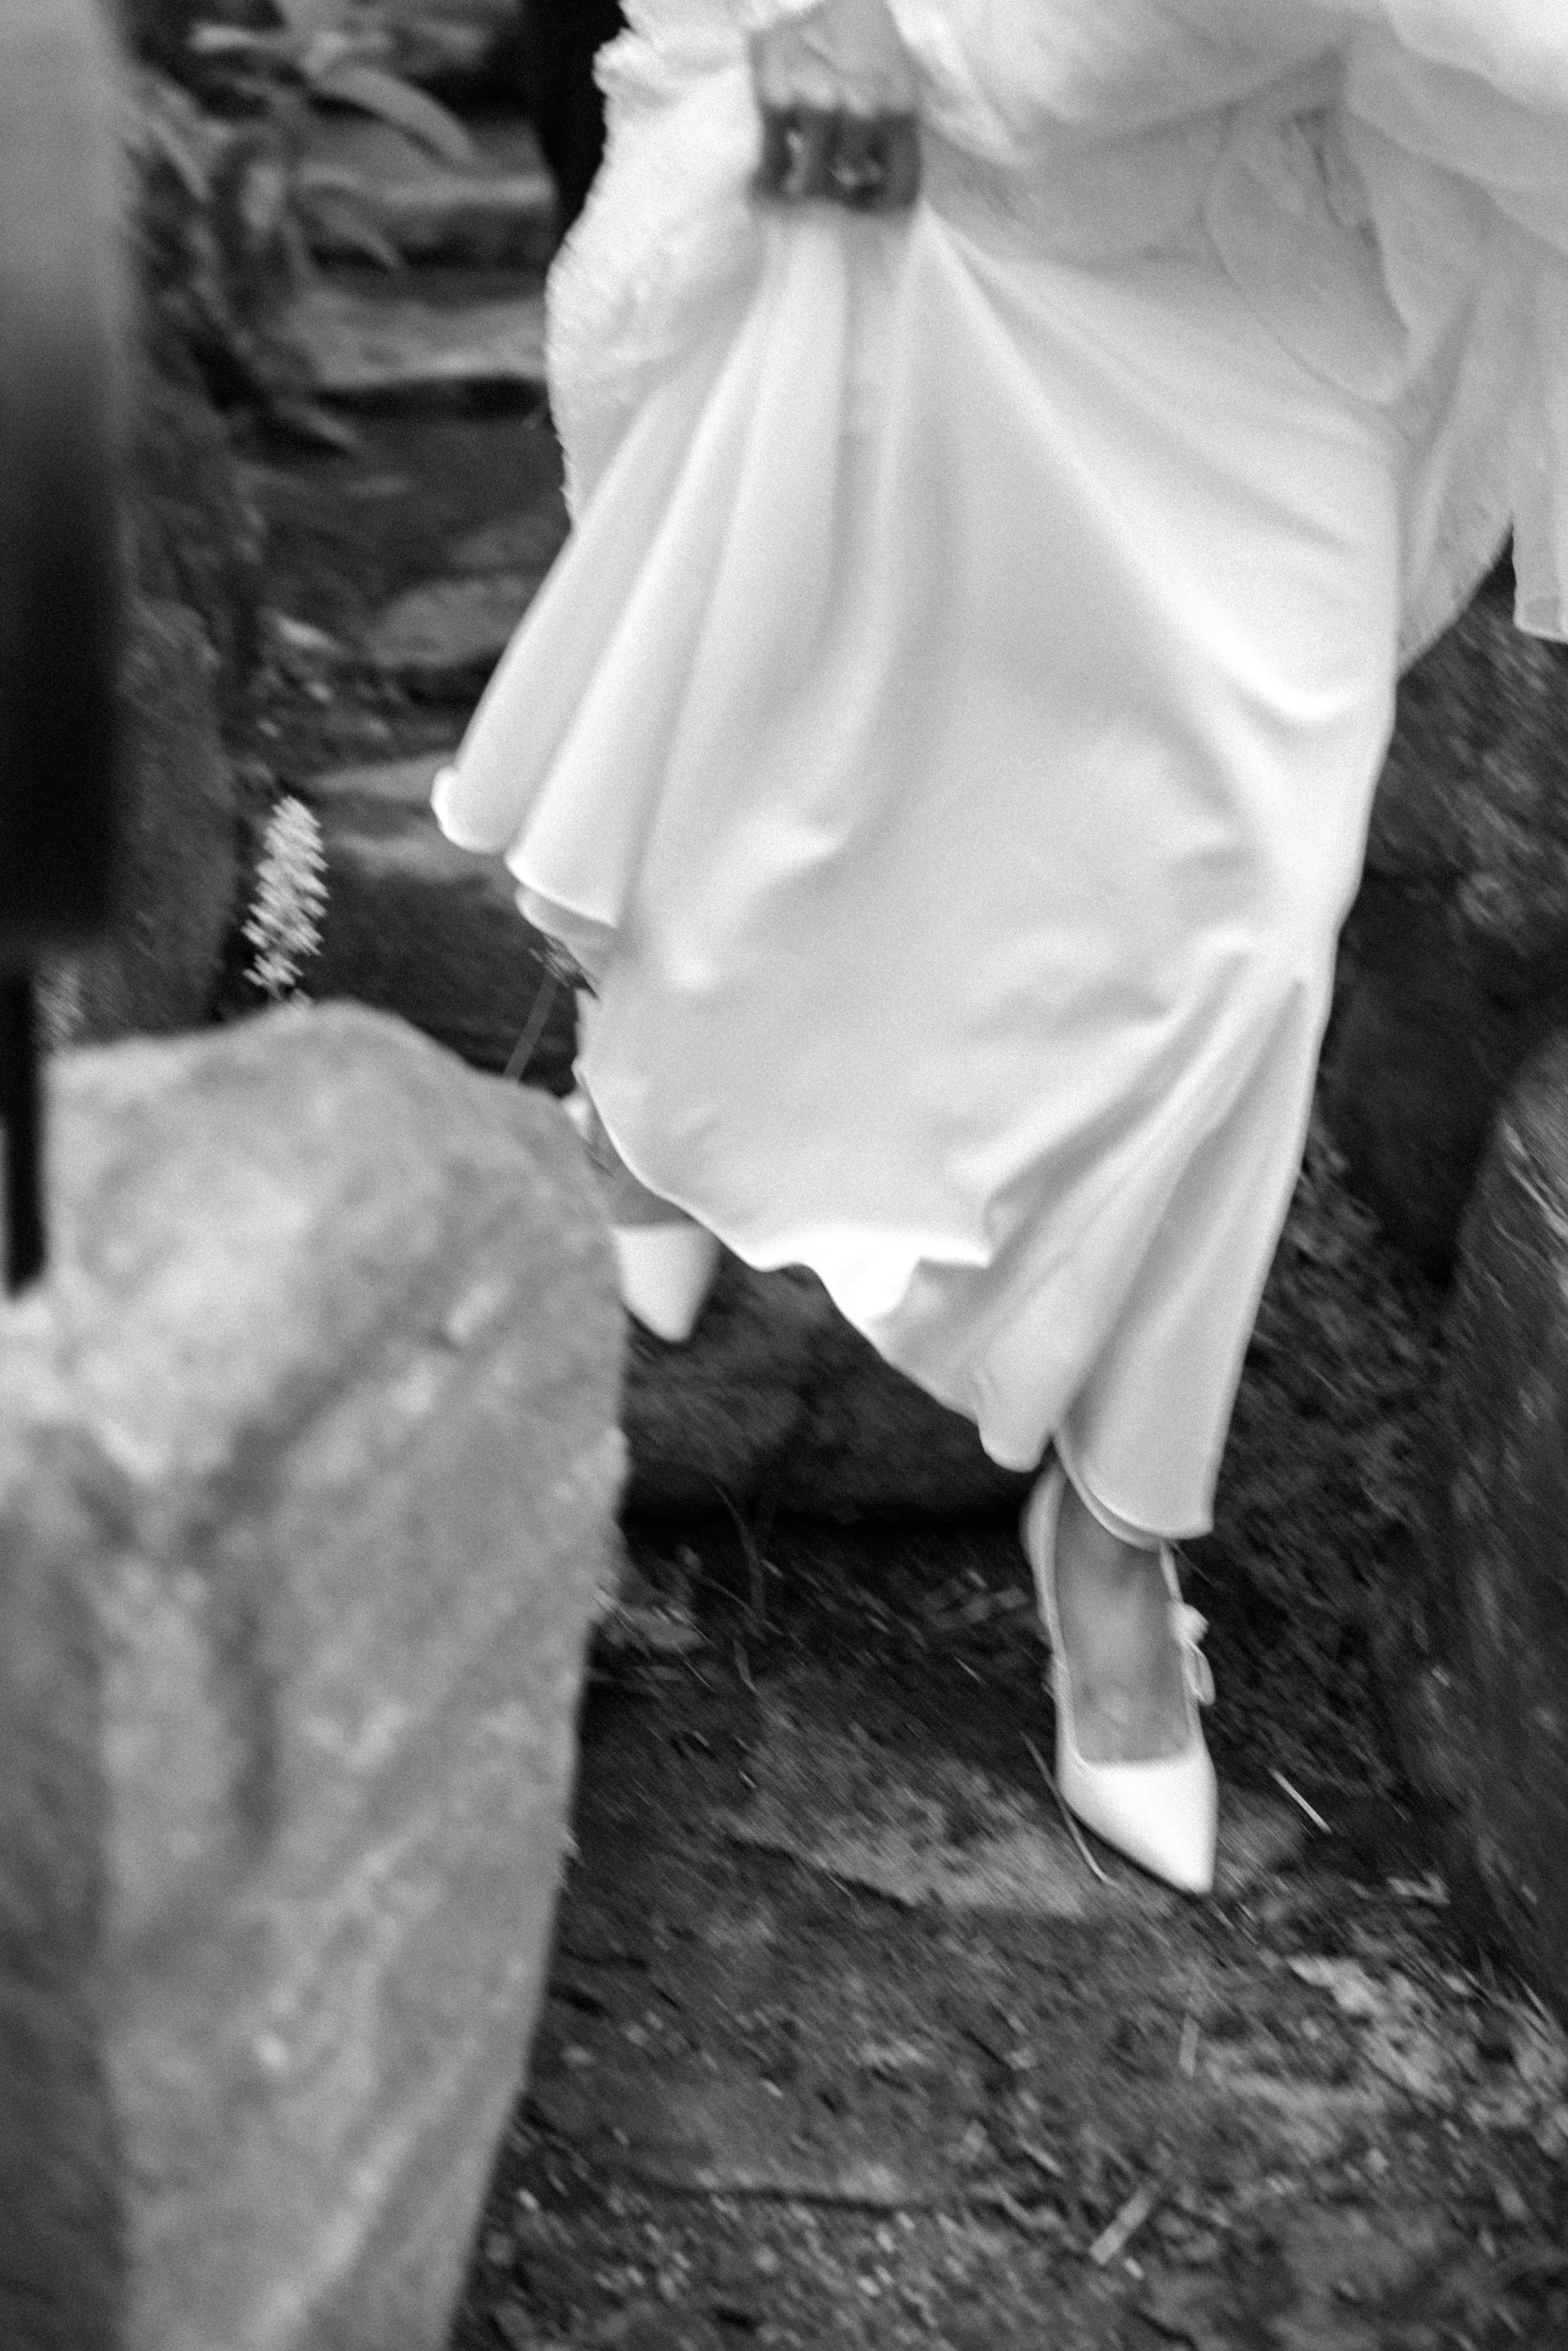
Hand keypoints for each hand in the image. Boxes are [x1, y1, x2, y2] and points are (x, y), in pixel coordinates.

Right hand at [750, 0, 919, 213]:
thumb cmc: (860, 45)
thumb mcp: (893, 85)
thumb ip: (890, 137)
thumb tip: (869, 190)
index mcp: (899, 110)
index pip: (899, 192)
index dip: (877, 206)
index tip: (860, 198)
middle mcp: (862, 110)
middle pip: (845, 192)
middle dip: (833, 189)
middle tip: (823, 174)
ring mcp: (818, 105)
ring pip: (810, 184)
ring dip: (803, 179)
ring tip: (797, 166)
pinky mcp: (777, 98)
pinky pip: (773, 163)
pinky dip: (769, 174)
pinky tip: (770, 170)